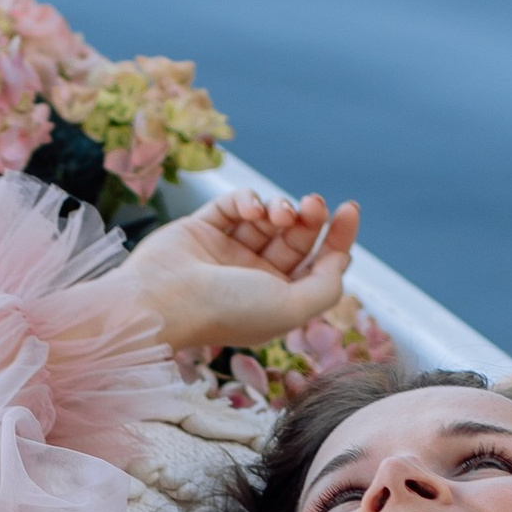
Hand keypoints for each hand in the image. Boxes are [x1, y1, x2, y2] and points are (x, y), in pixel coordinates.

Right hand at [117, 189, 360, 358]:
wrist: (164, 300)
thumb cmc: (227, 310)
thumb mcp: (292, 308)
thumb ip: (327, 286)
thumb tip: (341, 258)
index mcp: (278, 300)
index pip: (318, 263)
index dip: (338, 236)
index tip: (348, 209)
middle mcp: (255, 277)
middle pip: (297, 237)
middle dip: (310, 217)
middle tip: (312, 204)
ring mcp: (228, 252)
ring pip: (268, 218)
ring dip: (280, 208)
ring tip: (277, 214)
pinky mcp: (203, 228)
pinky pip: (234, 205)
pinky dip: (248, 200)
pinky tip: (251, 210)